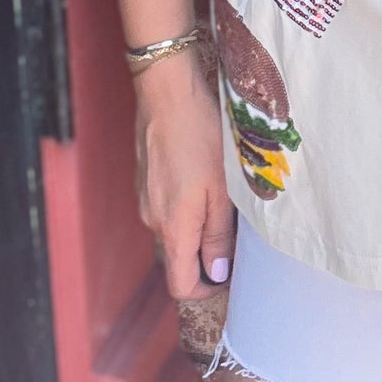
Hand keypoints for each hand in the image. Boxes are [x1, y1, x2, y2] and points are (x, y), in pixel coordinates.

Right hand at [133, 48, 234, 298]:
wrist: (167, 92)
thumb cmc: (198, 136)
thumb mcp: (221, 188)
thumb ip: (218, 234)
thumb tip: (217, 273)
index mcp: (173, 228)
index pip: (181, 285)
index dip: (207, 289)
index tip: (231, 274)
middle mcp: (153, 220)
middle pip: (179, 258)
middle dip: (207, 253)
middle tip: (237, 228)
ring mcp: (145, 199)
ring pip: (174, 230)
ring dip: (198, 225)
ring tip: (224, 197)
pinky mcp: (145, 179)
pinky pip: (166, 206)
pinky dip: (186, 204)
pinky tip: (203, 176)